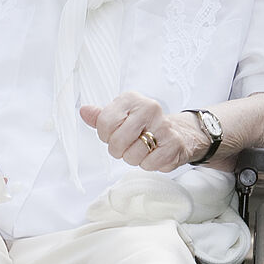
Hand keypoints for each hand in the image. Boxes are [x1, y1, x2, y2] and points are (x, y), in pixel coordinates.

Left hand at [80, 95, 206, 171]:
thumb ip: (101, 116)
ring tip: (143, 149)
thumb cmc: (145, 126)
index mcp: (131, 99)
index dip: (106, 136)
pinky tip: (155, 154)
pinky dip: (149, 164)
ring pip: (132, 155)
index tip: (115, 134)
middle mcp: (149, 108)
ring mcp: (163, 125)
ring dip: (134, 158)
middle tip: (128, 145)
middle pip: (117, 141)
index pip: (104, 122)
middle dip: (119, 150)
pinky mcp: (173, 143)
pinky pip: (149, 164)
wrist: (178, 134)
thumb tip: (84, 111)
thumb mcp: (121, 117)